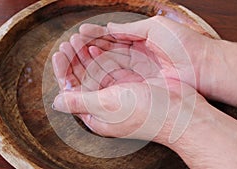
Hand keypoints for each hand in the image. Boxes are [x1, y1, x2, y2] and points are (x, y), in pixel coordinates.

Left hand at [51, 19, 207, 142]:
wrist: (180, 112)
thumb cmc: (146, 113)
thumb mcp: (108, 106)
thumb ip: (80, 102)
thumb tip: (56, 102)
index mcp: (95, 115)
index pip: (72, 91)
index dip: (63, 71)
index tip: (59, 54)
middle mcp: (104, 105)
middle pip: (83, 80)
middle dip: (74, 60)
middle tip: (68, 43)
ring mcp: (117, 94)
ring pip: (96, 72)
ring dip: (86, 56)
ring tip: (78, 40)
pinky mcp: (129, 85)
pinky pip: (111, 68)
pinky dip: (102, 57)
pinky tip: (96, 47)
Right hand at [78, 16, 217, 95]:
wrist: (202, 68)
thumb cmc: (183, 45)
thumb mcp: (155, 28)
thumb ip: (131, 29)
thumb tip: (111, 27)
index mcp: (140, 39)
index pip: (112, 37)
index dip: (96, 35)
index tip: (80, 34)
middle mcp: (136, 56)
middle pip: (107, 51)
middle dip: (89, 48)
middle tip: (72, 46)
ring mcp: (136, 71)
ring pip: (109, 65)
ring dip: (92, 61)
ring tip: (75, 56)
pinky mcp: (138, 86)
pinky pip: (116, 79)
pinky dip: (102, 74)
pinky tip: (89, 70)